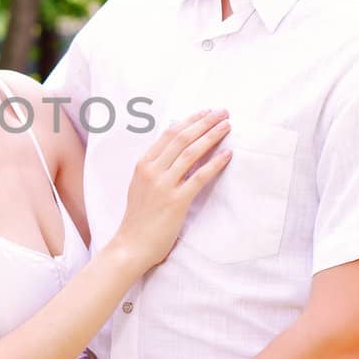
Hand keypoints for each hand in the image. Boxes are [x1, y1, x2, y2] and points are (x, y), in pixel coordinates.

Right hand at [111, 109, 231, 271]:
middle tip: (222, 112)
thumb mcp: (141, 187)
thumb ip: (155, 169)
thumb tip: (175, 153)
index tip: (205, 112)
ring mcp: (163, 185)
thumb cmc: (138, 219)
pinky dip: (215, 163)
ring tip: (227, 126)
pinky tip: (228, 154)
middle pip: (182, 138)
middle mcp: (152, 171)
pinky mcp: (176, 202)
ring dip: (211, 136)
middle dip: (204, 122)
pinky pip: (199, 177)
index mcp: (143, 165)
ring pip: (190, 152)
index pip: (169, 134)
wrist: (130, 246)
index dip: (190, 120)